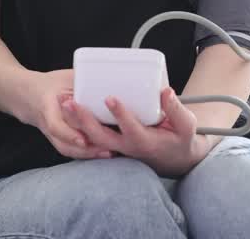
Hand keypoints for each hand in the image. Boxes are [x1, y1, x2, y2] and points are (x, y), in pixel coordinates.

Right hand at [20, 69, 113, 160]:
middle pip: (63, 143)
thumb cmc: (51, 83)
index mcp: (47, 105)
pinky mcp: (57, 138)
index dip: (69, 134)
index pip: (55, 125)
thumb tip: (109, 78)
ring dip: (86, 154)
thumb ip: (83, 79)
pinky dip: (84, 153)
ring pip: (66, 149)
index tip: (84, 140)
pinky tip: (101, 151)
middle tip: (108, 149)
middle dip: (85, 149)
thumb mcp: (65, 77)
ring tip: (108, 152)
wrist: (29, 95)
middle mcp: (47, 123)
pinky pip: (69, 149)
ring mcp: (50, 134)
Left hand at [61, 86, 221, 177]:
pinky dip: (77, 127)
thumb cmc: (180, 139)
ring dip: (76, 123)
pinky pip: (91, 138)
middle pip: (101, 137)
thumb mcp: (186, 125)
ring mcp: (117, 147)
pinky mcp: (111, 143)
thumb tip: (165, 91)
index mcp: (145, 142)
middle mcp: (127, 147)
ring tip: (63, 103)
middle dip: (84, 121)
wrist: (174, 159)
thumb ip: (176, 109)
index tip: (110, 98)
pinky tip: (67, 111)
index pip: (130, 129)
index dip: (120, 114)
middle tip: (70, 102)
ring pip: (92, 139)